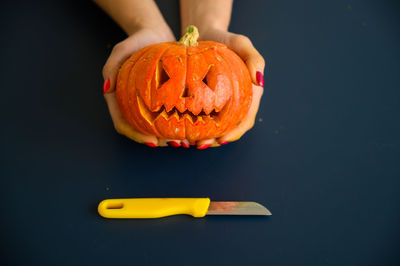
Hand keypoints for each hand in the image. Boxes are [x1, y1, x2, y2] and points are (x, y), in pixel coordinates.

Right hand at [102, 26, 175, 145]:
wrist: (155, 35)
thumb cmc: (138, 40)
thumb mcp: (121, 49)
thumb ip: (111, 67)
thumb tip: (107, 90)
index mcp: (119, 98)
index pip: (123, 124)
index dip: (136, 135)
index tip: (153, 142)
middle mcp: (132, 104)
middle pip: (141, 130)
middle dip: (157, 140)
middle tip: (175, 143)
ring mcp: (147, 103)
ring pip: (155, 127)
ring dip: (168, 136)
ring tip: (184, 141)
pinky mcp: (162, 99)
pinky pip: (168, 115)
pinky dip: (177, 123)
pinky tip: (191, 127)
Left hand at [195, 28, 264, 147]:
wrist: (208, 36)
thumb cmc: (226, 39)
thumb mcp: (241, 43)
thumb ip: (254, 59)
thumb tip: (260, 83)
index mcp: (250, 93)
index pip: (246, 118)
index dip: (235, 131)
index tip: (221, 140)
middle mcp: (239, 101)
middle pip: (232, 127)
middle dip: (219, 139)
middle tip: (202, 144)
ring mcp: (225, 102)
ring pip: (220, 126)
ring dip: (209, 137)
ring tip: (193, 143)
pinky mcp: (211, 101)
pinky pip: (207, 117)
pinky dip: (200, 126)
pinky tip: (187, 130)